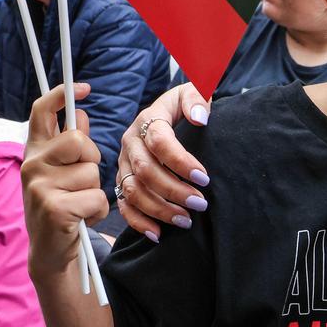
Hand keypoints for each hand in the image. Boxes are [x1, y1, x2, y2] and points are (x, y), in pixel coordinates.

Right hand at [22, 83, 106, 276]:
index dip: (62, 94)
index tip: (84, 88)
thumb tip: (82, 114)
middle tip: (81, 183)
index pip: (42, 112)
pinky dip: (97, 211)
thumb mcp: (64, 173)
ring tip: (78, 204)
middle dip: (92, 161)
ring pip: (92, 173)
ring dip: (95, 191)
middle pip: (80, 141)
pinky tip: (80, 219)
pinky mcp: (54, 208)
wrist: (50, 252)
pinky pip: (97, 198)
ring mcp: (39, 186)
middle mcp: (31, 165)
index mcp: (34, 152)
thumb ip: (72, 145)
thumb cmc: (62, 206)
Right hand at [116, 83, 210, 237]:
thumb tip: (200, 117)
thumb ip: (198, 97)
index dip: (181, 161)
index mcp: (148, 119)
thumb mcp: (192, 93)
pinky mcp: (122, 180)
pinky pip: (124, 204)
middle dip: (174, 190)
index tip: (204, 178)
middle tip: (200, 203)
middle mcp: (130, 142)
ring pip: (133, 191)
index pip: (160, 142)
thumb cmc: (183, 106)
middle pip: (146, 171)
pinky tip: (158, 234)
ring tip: (186, 220)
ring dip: (159, 209)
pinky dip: (138, 221)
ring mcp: (124, 163)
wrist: (166, 114)